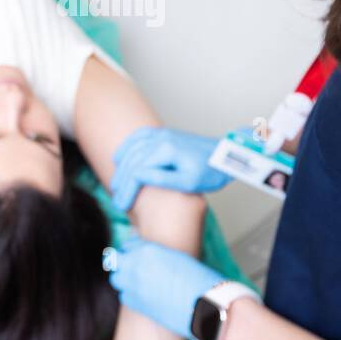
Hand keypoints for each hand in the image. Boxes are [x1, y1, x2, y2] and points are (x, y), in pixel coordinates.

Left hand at [104, 235, 224, 339]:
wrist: (204, 305)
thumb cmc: (198, 279)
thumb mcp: (176, 257)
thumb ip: (157, 254)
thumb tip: (147, 257)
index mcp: (147, 250)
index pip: (128, 245)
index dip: (132, 250)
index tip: (137, 255)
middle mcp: (135, 266)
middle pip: (115, 261)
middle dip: (123, 264)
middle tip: (135, 269)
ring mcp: (133, 286)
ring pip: (116, 280)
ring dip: (124, 280)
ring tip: (140, 283)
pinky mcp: (136, 304)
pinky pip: (124, 297)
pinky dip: (130, 296)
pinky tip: (144, 297)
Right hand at [109, 127, 230, 211]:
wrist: (224, 156)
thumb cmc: (211, 172)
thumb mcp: (189, 182)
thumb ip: (162, 179)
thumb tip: (138, 177)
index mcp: (167, 150)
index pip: (137, 170)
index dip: (128, 190)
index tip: (123, 205)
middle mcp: (162, 138)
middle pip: (132, 159)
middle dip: (121, 181)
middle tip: (118, 200)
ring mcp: (163, 134)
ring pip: (132, 147)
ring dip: (121, 165)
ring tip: (116, 184)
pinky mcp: (165, 134)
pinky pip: (140, 136)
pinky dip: (127, 146)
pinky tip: (120, 157)